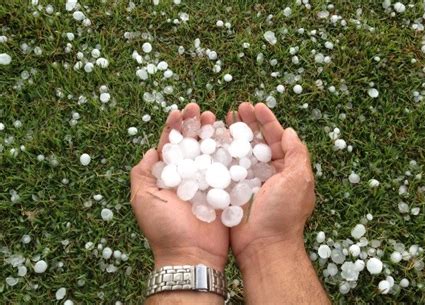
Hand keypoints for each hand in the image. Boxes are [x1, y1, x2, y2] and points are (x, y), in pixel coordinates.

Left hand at [130, 103, 228, 270]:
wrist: (191, 254)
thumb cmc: (163, 228)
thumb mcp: (142, 198)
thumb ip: (142, 174)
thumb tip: (150, 151)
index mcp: (168, 176)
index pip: (171, 145)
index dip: (174, 127)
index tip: (178, 111)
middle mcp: (188, 176)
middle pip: (192, 144)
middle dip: (195, 125)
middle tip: (200, 110)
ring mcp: (207, 182)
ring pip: (210, 151)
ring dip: (212, 133)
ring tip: (216, 117)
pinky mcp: (224, 190)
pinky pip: (227, 167)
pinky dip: (228, 151)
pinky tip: (230, 136)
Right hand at [227, 102, 315, 268]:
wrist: (263, 246)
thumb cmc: (284, 213)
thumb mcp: (299, 180)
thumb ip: (296, 154)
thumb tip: (290, 132)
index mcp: (286, 169)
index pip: (277, 138)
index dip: (267, 121)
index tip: (256, 106)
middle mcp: (267, 172)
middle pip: (257, 141)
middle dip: (248, 123)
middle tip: (237, 108)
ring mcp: (249, 181)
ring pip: (240, 151)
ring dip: (233, 134)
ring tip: (223, 118)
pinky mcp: (232, 189)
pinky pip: (226, 167)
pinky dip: (221, 152)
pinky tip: (213, 140)